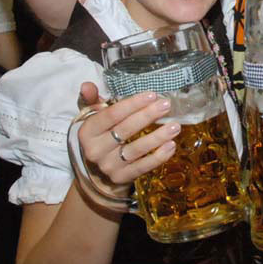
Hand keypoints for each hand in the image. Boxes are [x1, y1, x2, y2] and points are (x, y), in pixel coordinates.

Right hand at [73, 87, 180, 201]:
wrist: (96, 171)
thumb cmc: (100, 135)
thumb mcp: (93, 117)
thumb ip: (92, 100)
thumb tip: (87, 85)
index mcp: (87, 131)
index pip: (111, 115)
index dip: (132, 104)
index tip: (152, 94)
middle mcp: (95, 150)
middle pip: (125, 130)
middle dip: (147, 116)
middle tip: (166, 105)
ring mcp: (108, 166)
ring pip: (136, 150)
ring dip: (157, 137)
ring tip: (175, 126)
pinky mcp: (121, 178)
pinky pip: (142, 167)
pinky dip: (158, 157)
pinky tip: (171, 146)